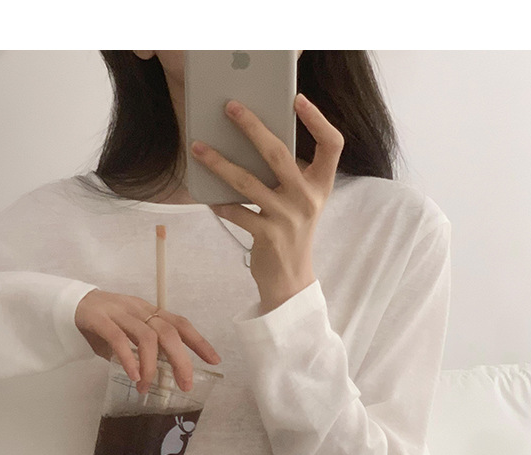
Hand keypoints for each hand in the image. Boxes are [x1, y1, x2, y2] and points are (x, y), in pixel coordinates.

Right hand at [74, 289, 221, 393]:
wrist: (70, 305)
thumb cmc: (103, 324)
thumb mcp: (128, 335)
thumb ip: (143, 350)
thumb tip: (160, 376)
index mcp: (149, 312)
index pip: (180, 324)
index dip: (199, 341)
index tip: (215, 360)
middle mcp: (139, 310)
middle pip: (168, 332)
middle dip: (181, 359)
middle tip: (185, 384)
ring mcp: (119, 313)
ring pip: (146, 337)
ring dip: (151, 366)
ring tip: (147, 387)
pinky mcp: (99, 319)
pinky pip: (118, 339)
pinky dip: (129, 359)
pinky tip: (134, 376)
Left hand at [190, 94, 343, 312]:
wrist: (290, 279)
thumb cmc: (291, 231)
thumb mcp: (300, 200)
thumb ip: (288, 173)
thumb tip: (253, 138)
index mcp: (321, 185)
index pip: (332, 144)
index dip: (318, 119)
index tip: (298, 98)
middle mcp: (307, 198)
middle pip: (278, 153)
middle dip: (252, 126)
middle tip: (230, 107)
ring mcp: (287, 217)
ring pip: (247, 182)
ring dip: (219, 162)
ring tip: (198, 147)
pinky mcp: (267, 236)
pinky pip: (236, 212)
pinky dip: (219, 203)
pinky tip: (206, 196)